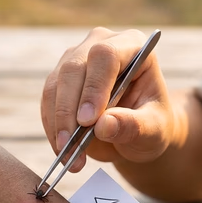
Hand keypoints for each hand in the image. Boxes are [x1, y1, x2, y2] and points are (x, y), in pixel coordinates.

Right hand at [41, 27, 174, 171]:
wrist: (138, 132)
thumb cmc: (152, 125)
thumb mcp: (153, 130)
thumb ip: (134, 126)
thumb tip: (103, 125)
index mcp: (132, 46)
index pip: (106, 56)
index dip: (94, 86)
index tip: (88, 121)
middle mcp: (100, 45)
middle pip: (73, 68)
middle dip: (69, 110)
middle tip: (71, 145)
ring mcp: (76, 59)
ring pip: (55, 85)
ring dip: (58, 124)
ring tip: (70, 157)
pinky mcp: (59, 80)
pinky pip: (47, 102)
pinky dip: (52, 129)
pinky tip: (63, 151)